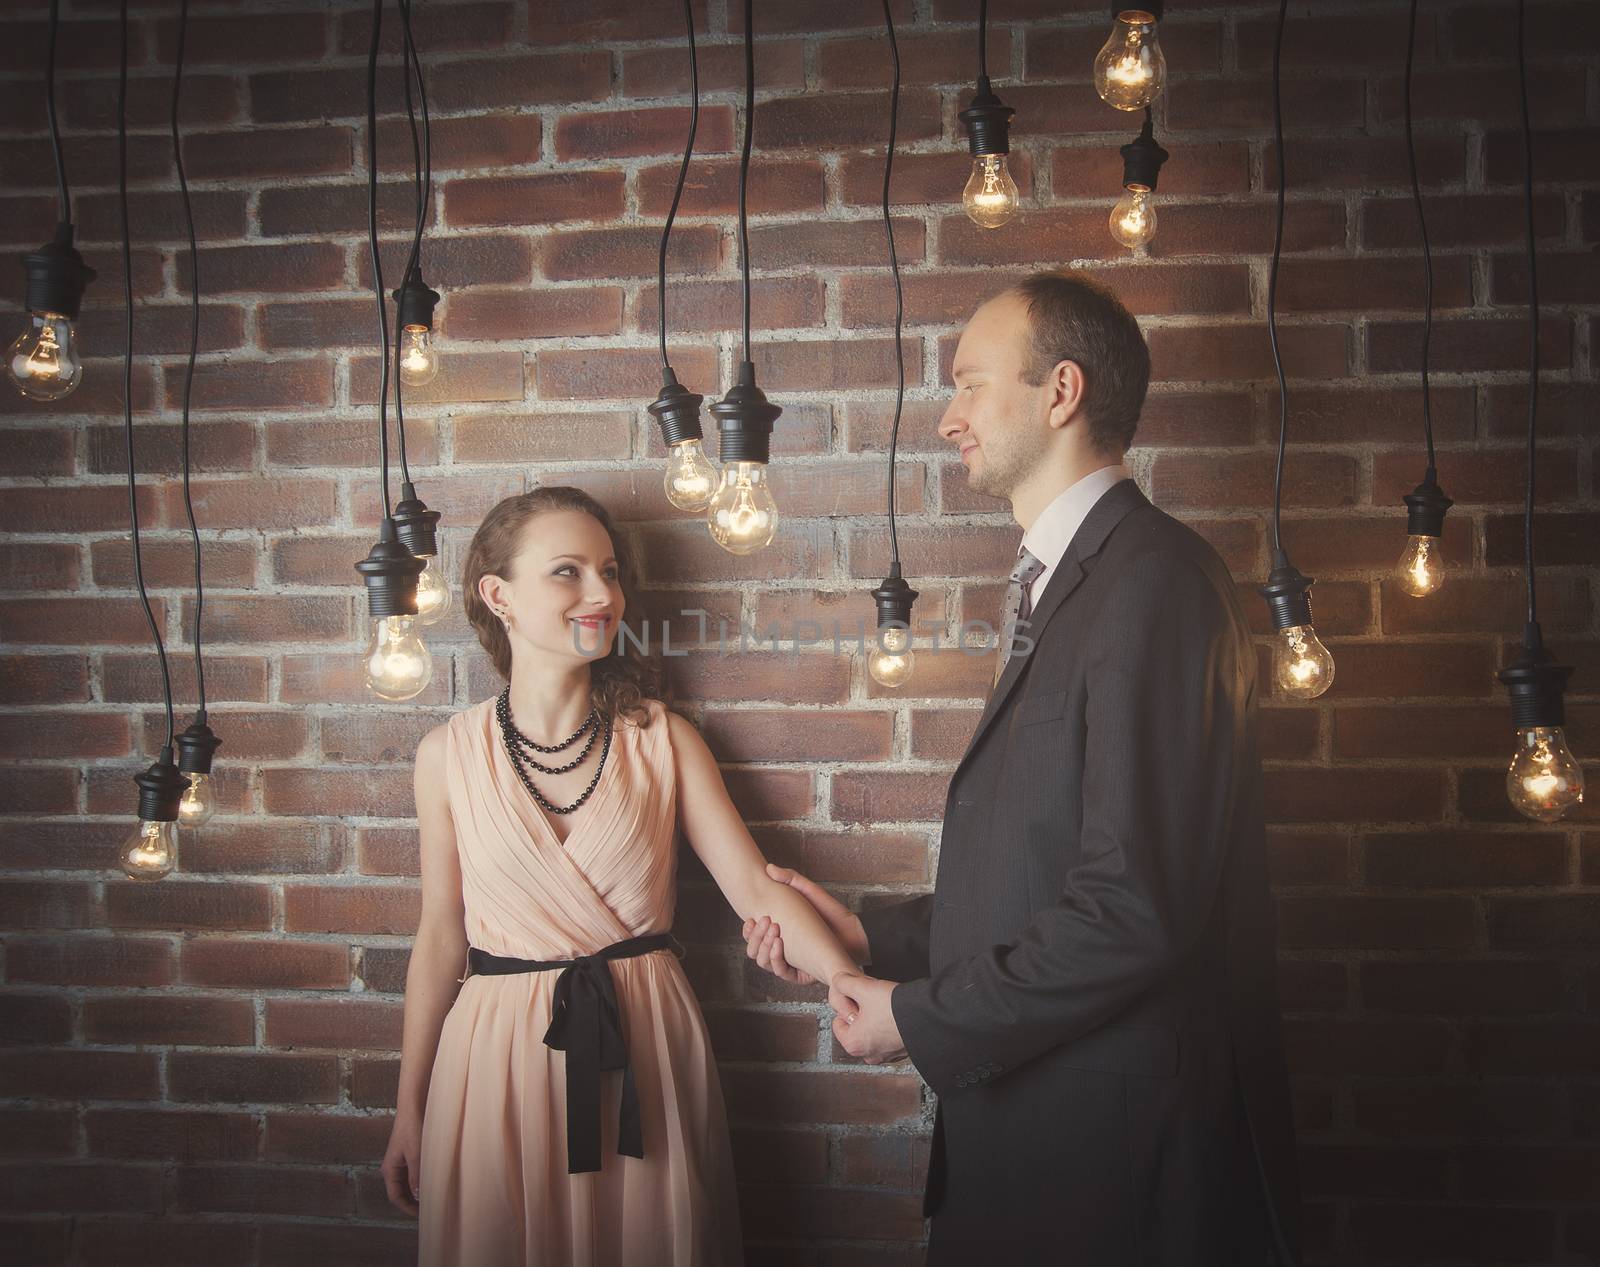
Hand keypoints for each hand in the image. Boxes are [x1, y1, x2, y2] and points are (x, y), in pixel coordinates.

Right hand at [382, 1111, 422, 1215]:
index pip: (395, 1196)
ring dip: (417, 1192)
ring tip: (432, 1198)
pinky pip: (413, 1174)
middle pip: (401, 1192)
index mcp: (389, 1169)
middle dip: (412, 1202)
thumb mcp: (416, 1154)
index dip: (407, 1208)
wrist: (413, 1107)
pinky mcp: (408, 1155)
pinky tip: (432, 1182)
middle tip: (429, 1209)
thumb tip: (419, 1195)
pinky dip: (420, 1180)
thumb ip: (417, 1175)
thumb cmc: (413, 1128)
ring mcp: (400, 1161)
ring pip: (407, 1183)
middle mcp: (392, 1168)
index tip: (421, 1214)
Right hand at [742, 863, 867, 983]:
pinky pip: (782, 973)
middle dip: (754, 937)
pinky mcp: (802, 974)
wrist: (857, 936)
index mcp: (780, 933)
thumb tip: (769, 868)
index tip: (749, 919)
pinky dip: (776, 960)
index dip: (748, 930)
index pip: (754, 936)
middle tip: (765, 921)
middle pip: (755, 950)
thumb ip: (791, 879)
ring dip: (763, 947)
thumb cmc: (834, 914)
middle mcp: (782, 950)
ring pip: (765, 962)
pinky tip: (779, 944)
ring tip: (774, 931)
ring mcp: (792, 962)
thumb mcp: (811, 893)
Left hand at [829, 969, 906, 1064]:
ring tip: (886, 1007)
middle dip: (862, 1012)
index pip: (838, 1021)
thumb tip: (837, 981)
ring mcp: (885, 1055)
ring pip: (872, 1030)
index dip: (848, 1005)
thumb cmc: (894, 1006)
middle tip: (874, 1001)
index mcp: (853, 1044)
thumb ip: (843, 983)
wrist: (929, 1015)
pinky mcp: (899, 1052)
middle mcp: (868, 1055)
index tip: (861, 999)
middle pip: (856, 1027)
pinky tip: (896, 1014)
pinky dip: (889, 1025)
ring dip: (876, 1018)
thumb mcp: (863, 988)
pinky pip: (887, 1035)